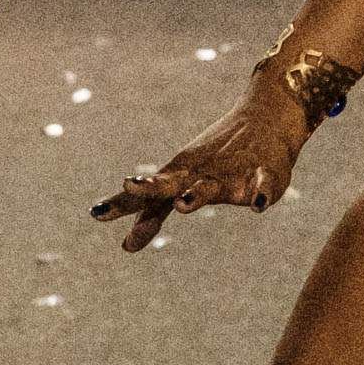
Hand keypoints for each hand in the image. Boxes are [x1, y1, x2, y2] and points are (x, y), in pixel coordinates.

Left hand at [95, 78, 311, 251]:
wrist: (267, 117)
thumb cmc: (219, 155)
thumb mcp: (182, 178)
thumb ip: (154, 209)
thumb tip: (125, 248)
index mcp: (180, 176)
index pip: (147, 196)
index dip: (124, 205)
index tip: (96, 214)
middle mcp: (200, 175)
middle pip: (168, 184)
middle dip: (150, 188)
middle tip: (132, 185)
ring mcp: (230, 175)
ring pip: (209, 188)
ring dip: (195, 196)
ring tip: (182, 205)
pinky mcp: (264, 173)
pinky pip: (262, 185)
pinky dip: (260, 193)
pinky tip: (257, 205)